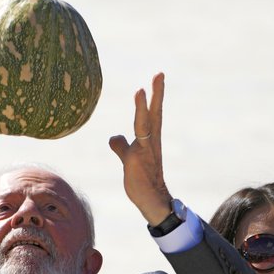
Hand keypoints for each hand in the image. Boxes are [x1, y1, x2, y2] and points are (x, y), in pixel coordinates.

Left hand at [109, 73, 171, 225]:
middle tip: (160, 73)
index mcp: (149, 139)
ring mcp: (145, 149)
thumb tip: (114, 137)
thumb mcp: (128, 159)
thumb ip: (121, 146)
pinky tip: (125, 137)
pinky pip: (135, 141)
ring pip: (146, 124)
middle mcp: (151, 141)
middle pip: (155, 112)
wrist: (150, 200)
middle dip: (157, 93)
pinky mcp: (137, 158)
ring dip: (144, 107)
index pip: (152, 113)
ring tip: (141, 90)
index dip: (153, 97)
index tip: (157, 78)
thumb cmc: (141, 180)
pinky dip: (131, 136)